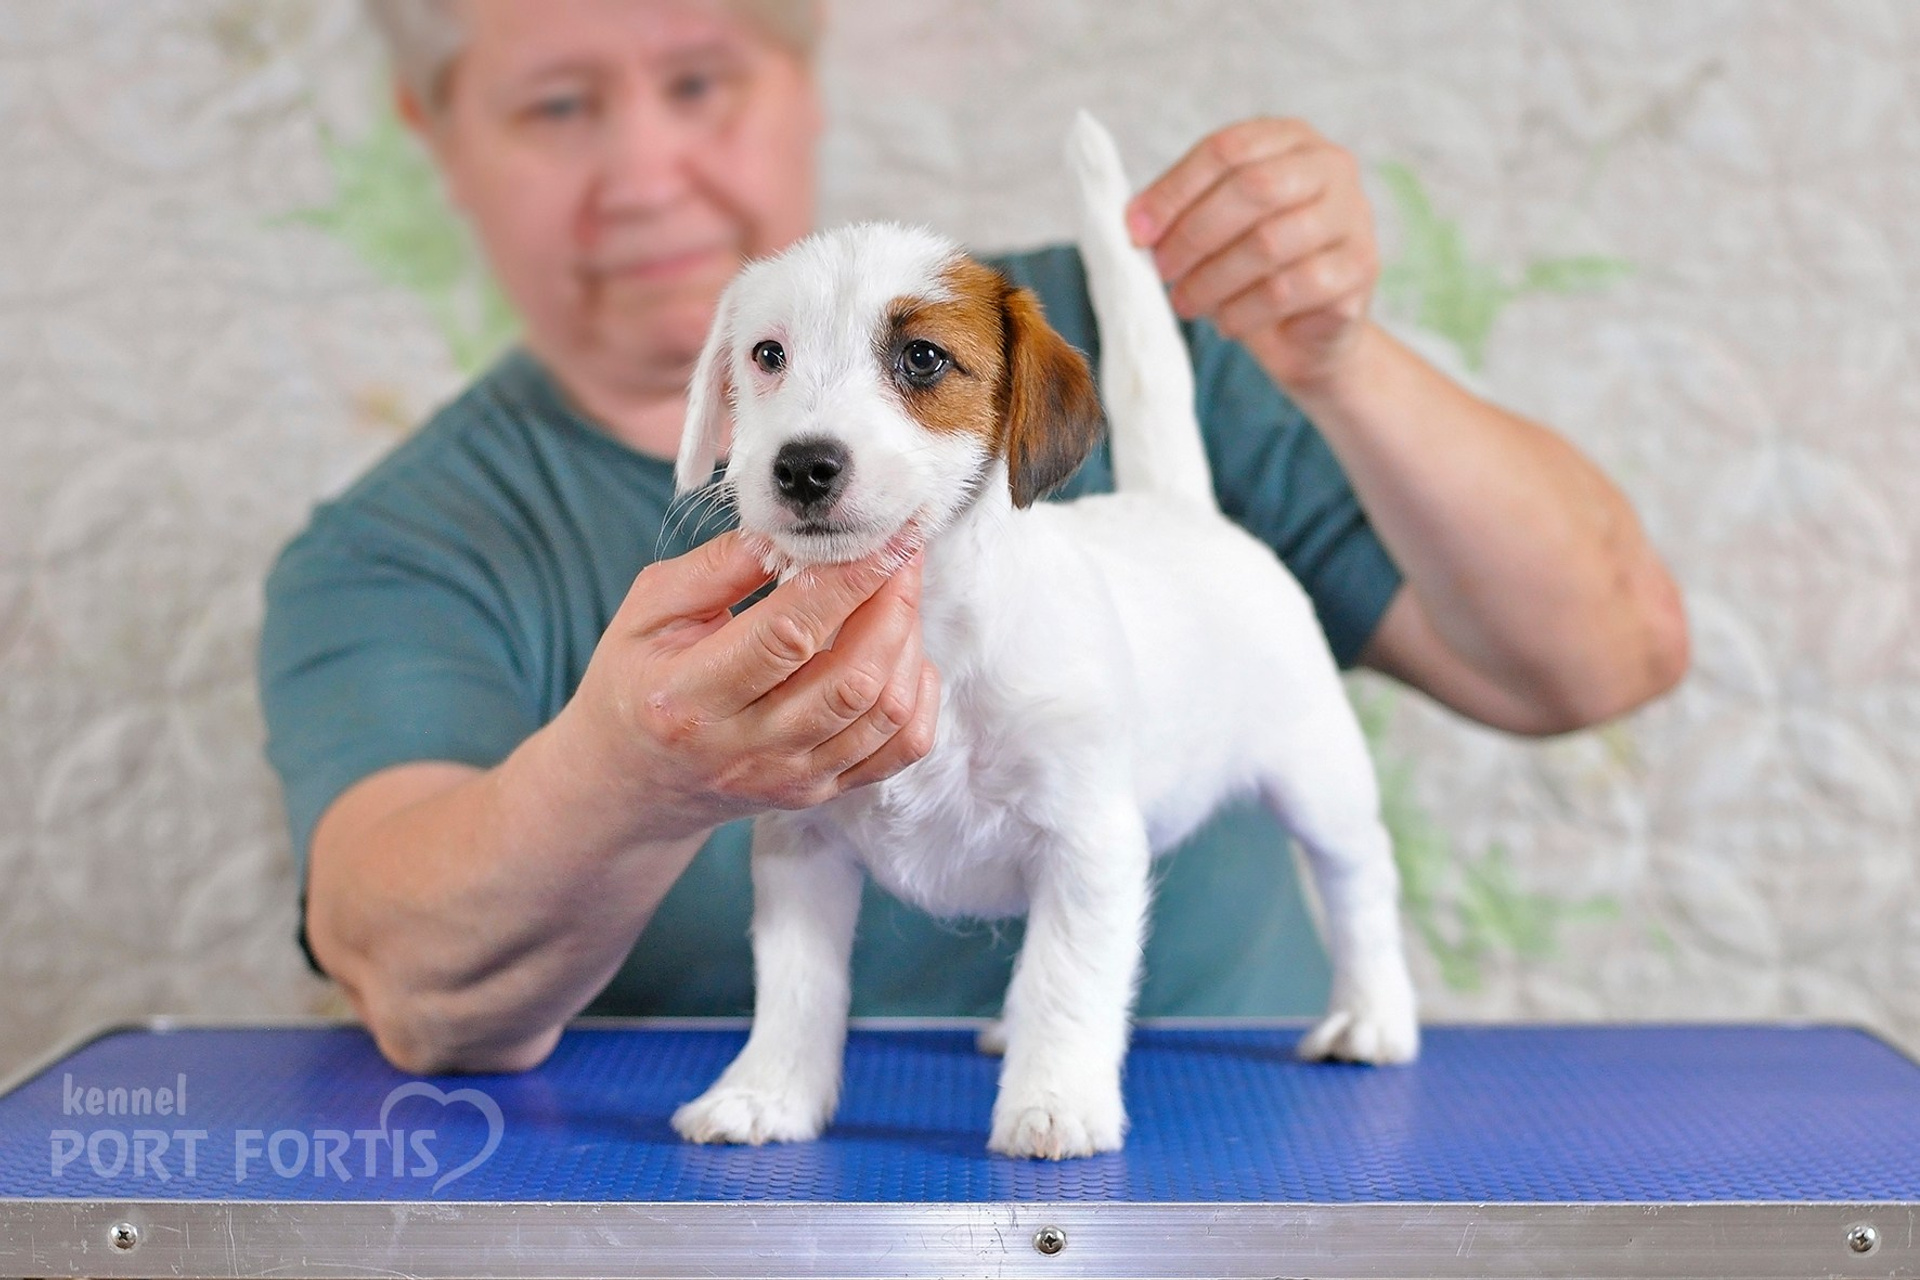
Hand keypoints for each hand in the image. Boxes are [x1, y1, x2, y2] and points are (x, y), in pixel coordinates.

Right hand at [556, 530, 939, 842]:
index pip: (786, 634)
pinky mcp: (821, 791)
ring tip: (898, 592)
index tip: (884, 535)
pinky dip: (918, 694)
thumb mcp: (646, 611)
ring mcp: (789, 778)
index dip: (846, 581)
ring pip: (884, 712)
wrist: (634, 781)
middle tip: (903, 550)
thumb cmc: (636, 680)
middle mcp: (743, 749)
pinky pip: (900, 750)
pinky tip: (902, 653)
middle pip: (850, 678)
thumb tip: (786, 530)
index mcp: (687, 699)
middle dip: (893, 603)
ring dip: (908, 641)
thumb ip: (714, 567)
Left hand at [1127, 117, 1378, 392]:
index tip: (1136, 231)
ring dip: (1213, 279)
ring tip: (1185, 303)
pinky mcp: (1359, 269)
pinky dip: (1245, 310)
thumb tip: (1134, 222)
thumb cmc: (1254, 268)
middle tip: (1162, 270)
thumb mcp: (1217, 228)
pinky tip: (1226, 323)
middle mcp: (1331, 167)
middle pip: (1252, 188)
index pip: (1226, 148)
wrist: (1310, 331)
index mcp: (1289, 138)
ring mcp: (1353, 216)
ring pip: (1269, 242)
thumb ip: (1182, 212)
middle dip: (1194, 234)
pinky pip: (1290, 289)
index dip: (1174, 190)